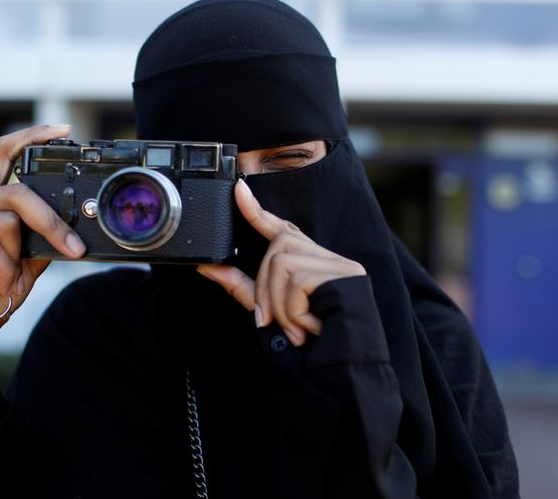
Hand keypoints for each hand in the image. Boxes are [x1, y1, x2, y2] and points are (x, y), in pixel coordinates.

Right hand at [0, 124, 86, 364]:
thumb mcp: (28, 259)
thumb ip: (41, 234)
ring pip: (6, 223)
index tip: (62, 131)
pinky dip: (2, 271)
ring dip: (17, 260)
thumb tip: (73, 218)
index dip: (30, 137)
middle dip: (50, 223)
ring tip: (8, 280)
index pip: (2, 156)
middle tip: (72, 248)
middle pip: (16, 194)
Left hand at [197, 178, 365, 345]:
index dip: (257, 210)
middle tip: (274, 323)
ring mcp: (338, 265)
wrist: (348, 369)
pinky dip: (293, 312)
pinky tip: (309, 327)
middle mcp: (327, 258)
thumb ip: (243, 287)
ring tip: (298, 330)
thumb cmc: (314, 344)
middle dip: (265, 291)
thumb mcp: (271, 312)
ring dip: (279, 306)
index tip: (238, 189)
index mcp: (311, 264)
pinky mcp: (343, 275)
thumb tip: (209, 266)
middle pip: (275, 251)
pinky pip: (296, 283)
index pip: (283, 229)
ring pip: (281, 267)